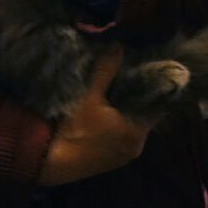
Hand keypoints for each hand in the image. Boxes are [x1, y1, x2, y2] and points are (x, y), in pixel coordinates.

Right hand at [37, 49, 150, 185]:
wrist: (52, 162)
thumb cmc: (76, 129)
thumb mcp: (90, 96)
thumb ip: (106, 70)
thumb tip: (118, 45)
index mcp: (138, 133)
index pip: (155, 106)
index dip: (150, 88)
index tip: (144, 70)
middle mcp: (136, 147)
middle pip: (143, 116)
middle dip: (135, 98)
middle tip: (129, 75)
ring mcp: (122, 157)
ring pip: (130, 128)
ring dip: (124, 112)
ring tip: (116, 89)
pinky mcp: (109, 161)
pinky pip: (120, 137)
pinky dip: (116, 125)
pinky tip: (106, 111)